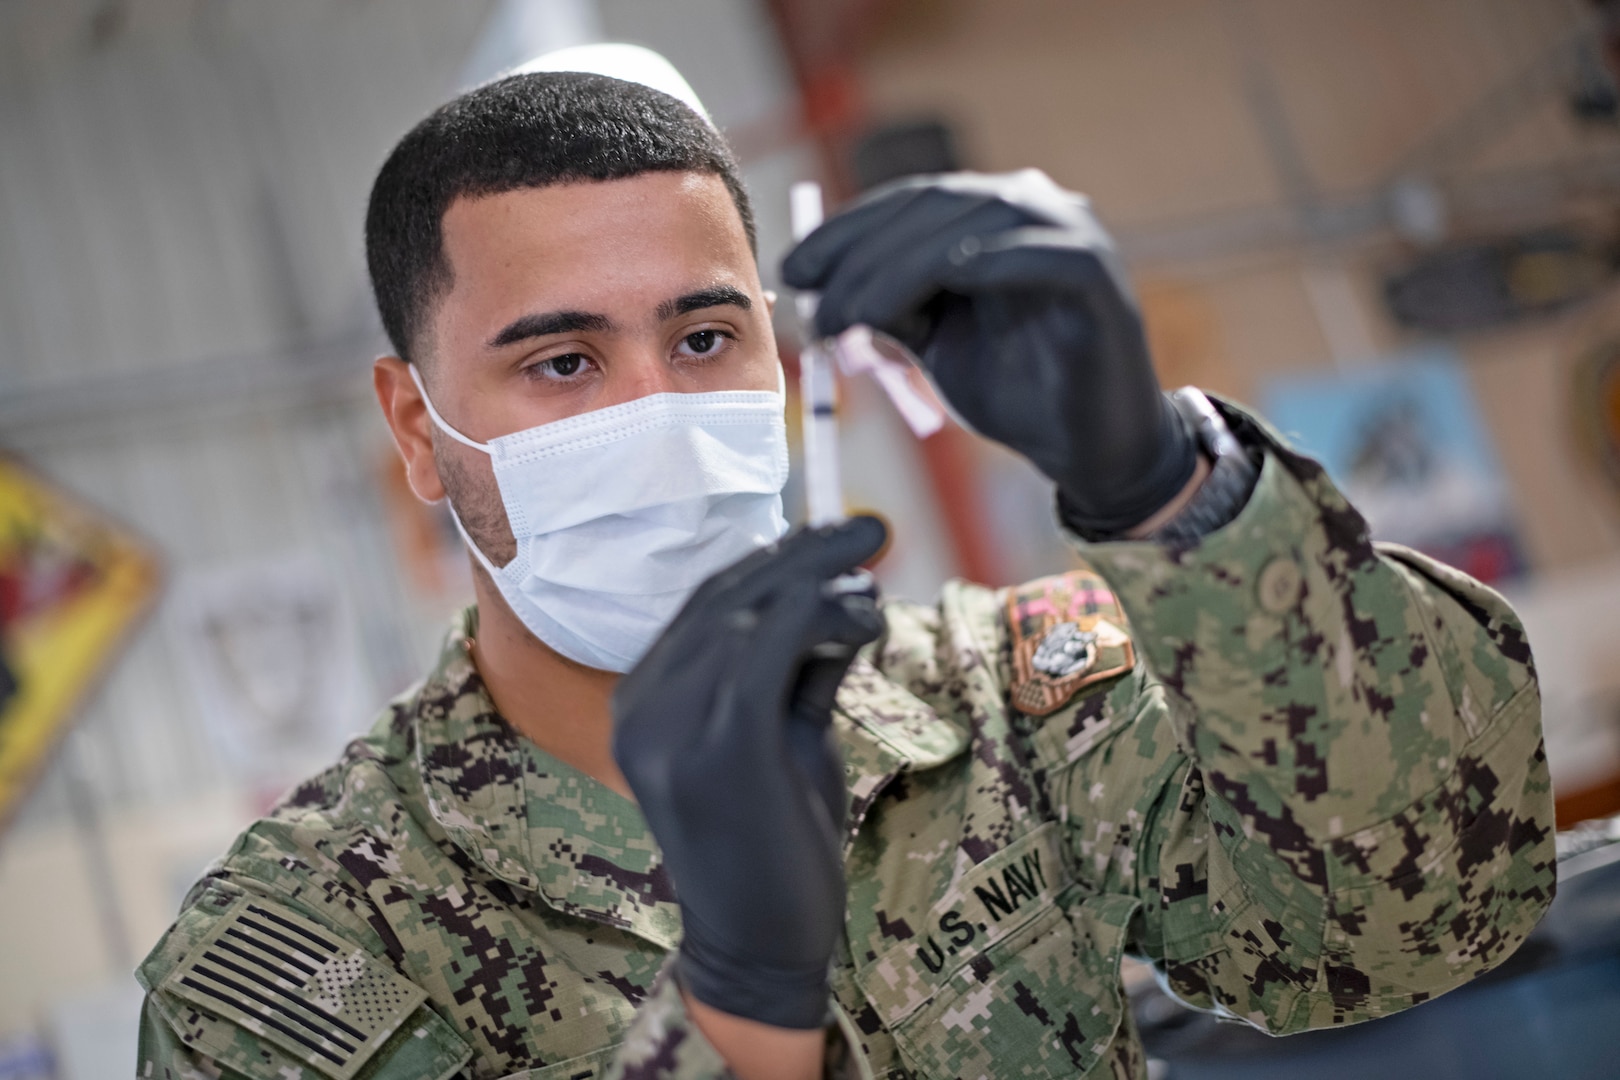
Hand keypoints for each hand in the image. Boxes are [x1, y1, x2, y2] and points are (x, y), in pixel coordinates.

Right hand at [611, 516, 886, 1029]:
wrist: (760, 950)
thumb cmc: (776, 843)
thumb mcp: (786, 737)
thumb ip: (802, 669)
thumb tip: (845, 597)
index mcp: (643, 702)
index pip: (707, 606)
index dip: (773, 560)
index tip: (832, 536)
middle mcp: (642, 708)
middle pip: (726, 599)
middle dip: (804, 552)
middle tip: (871, 525)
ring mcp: (672, 728)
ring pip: (749, 616)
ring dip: (821, 579)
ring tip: (876, 567)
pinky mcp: (720, 749)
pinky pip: (770, 651)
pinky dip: (822, 617)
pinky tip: (866, 616)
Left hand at [782, 169, 1197, 534]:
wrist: (1086, 448)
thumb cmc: (1013, 390)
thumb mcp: (932, 339)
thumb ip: (888, 303)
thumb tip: (817, 286)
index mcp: (992, 214)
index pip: (911, 202)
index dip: (847, 231)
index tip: (793, 269)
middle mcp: (1033, 208)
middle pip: (935, 208)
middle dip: (864, 255)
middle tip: (816, 305)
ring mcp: (1072, 235)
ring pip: (975, 227)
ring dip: (904, 269)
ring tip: (855, 316)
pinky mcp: (1099, 275)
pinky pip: (1042, 255)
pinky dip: (991, 265)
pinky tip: (946, 284)